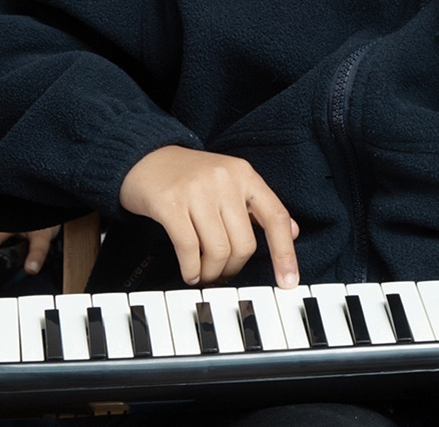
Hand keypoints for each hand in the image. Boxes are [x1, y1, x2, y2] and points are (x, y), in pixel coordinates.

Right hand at [120, 145, 300, 286]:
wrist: (145, 157)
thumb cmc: (190, 176)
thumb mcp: (230, 181)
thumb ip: (259, 207)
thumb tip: (294, 231)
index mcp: (245, 174)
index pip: (276, 217)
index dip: (285, 253)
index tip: (288, 281)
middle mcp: (225, 180)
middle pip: (244, 243)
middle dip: (233, 267)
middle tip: (222, 273)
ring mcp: (197, 190)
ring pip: (218, 250)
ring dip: (212, 272)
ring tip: (204, 274)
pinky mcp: (169, 203)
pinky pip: (189, 249)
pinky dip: (191, 269)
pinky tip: (190, 272)